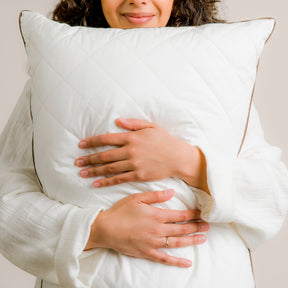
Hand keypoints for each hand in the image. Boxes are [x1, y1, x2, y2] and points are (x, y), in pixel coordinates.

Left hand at [75, 118, 208, 192]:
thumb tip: (117, 120)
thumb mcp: (151, 126)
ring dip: (94, 171)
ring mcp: (134, 165)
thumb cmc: (164, 140)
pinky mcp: (138, 176)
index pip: (106, 139)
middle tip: (77, 162)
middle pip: (104, 156)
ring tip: (82, 173)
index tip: (81, 145)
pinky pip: (119, 179)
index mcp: (132, 138)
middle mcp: (130, 151)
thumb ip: (133, 123)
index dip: (92, 142)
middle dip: (89, 159)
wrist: (178, 157)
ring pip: (109, 168)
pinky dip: (106, 182)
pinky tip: (96, 183)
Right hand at [84, 189, 208, 267]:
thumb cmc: (121, 211)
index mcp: (157, 215)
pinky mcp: (147, 253)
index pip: (180, 214)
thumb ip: (156, 196)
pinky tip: (186, 262)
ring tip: (203, 238)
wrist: (106, 229)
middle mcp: (158, 230)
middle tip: (208, 225)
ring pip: (177, 243)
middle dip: (196, 226)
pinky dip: (177, 261)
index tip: (202, 213)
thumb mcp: (137, 198)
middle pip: (182, 229)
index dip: (193, 213)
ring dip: (192, 240)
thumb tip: (172, 192)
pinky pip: (165, 259)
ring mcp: (154, 243)